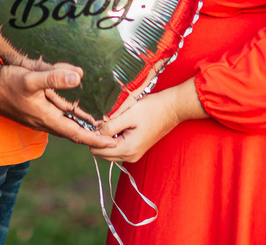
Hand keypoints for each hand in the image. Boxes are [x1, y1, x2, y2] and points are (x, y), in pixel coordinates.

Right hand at [0, 61, 111, 147]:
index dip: (95, 139)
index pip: (76, 133)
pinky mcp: (37, 106)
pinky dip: (71, 111)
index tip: (112, 143)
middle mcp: (44, 120)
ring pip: (67, 120)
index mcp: (46, 118)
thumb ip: (54, 78)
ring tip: (102, 124)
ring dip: (83, 123)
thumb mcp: (32, 79)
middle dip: (93, 134)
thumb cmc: (6, 83)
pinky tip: (79, 107)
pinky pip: (59, 110)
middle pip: (74, 131)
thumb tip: (79, 76)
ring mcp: (40, 114)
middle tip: (112, 136)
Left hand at [89, 79, 205, 162]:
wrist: (172, 108)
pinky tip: (118, 126)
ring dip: (106, 139)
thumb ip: (110, 126)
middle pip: (101, 153)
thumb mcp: (129, 115)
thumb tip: (95, 132)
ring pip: (109, 151)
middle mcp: (130, 157)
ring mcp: (133, 155)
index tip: (95, 123)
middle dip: (98, 139)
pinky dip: (113, 139)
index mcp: (127, 149)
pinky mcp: (136, 150)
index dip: (93, 137)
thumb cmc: (152, 109)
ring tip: (112, 122)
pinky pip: (117, 148)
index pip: (97, 151)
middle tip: (103, 121)